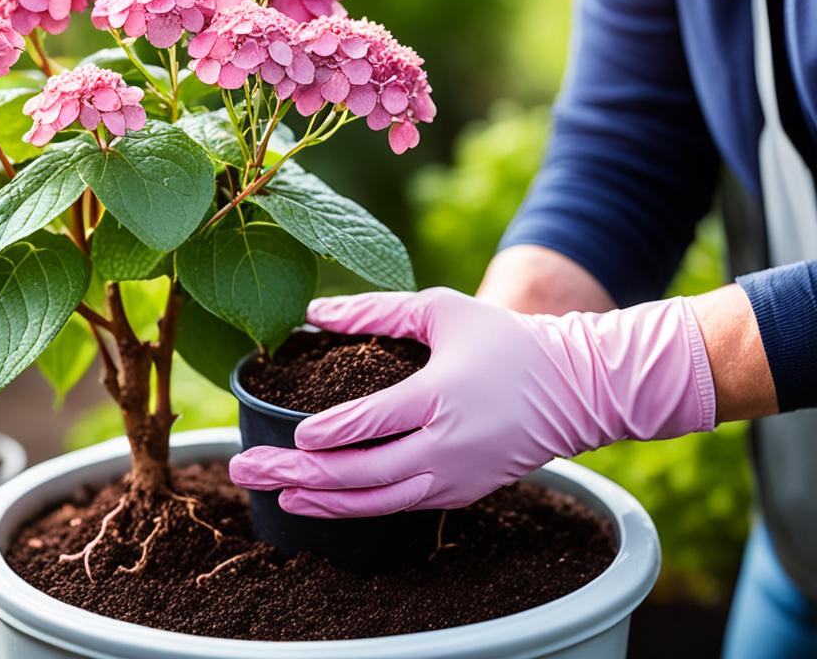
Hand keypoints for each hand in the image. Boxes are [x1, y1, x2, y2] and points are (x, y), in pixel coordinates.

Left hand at [229, 287, 715, 517]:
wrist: (572, 390)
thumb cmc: (504, 342)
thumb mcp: (442, 310)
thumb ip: (376, 310)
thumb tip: (314, 311)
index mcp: (441, 395)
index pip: (372, 423)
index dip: (328, 433)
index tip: (291, 435)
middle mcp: (445, 446)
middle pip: (361, 472)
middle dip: (298, 474)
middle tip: (246, 470)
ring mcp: (453, 477)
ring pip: (376, 502)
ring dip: (320, 501)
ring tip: (274, 495)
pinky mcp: (458, 494)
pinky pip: (397, 507)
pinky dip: (355, 508)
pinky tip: (319, 501)